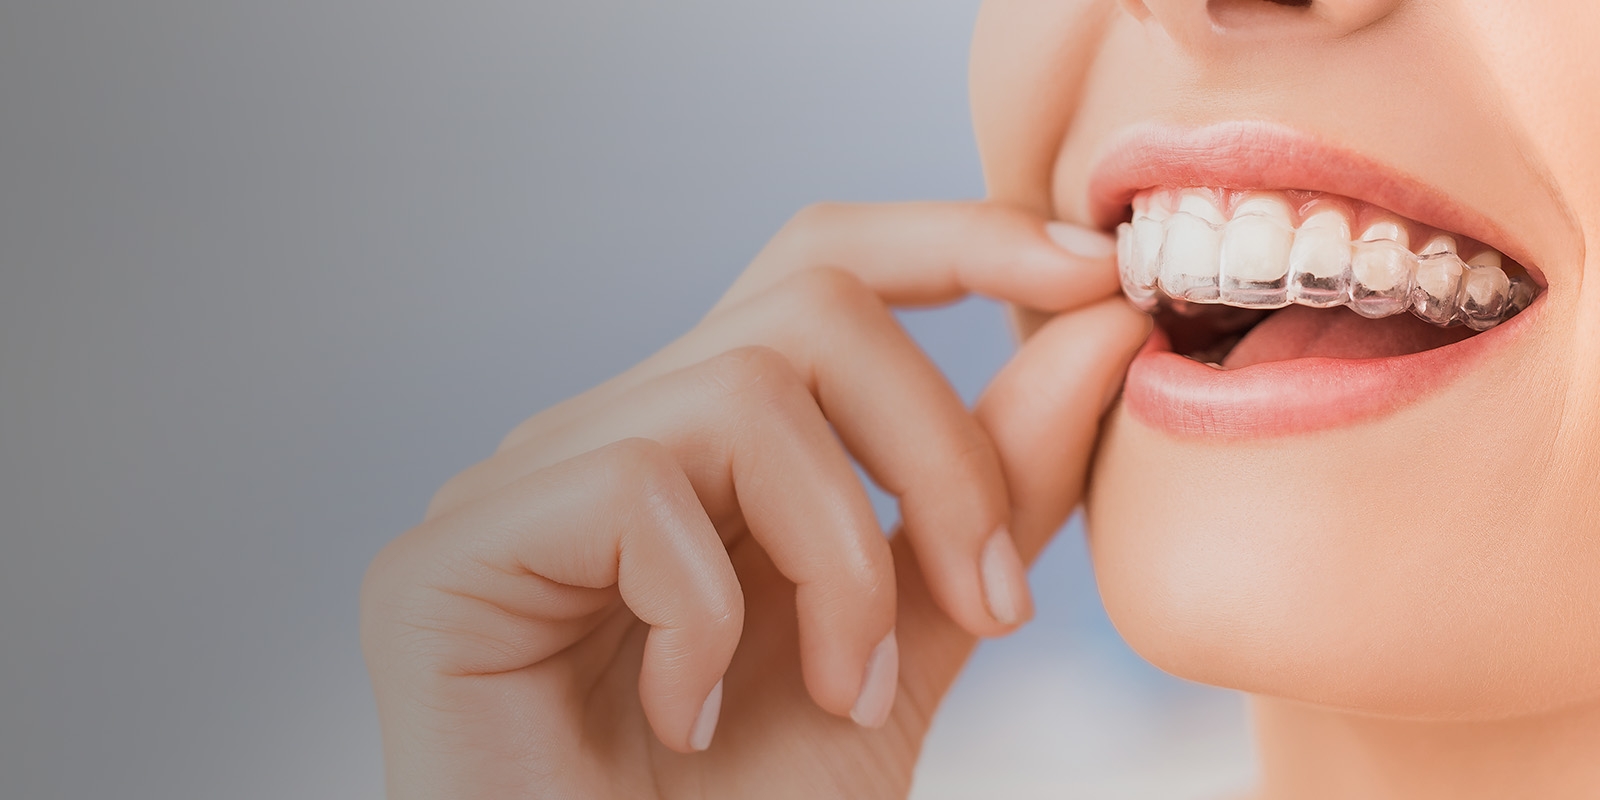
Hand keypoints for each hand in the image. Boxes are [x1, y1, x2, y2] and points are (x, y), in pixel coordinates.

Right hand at [359, 202, 1150, 798]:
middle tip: (992, 603)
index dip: (956, 241)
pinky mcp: (444, 558)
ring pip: (742, 392)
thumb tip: (1097, 332)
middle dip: (938, 447)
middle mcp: (606, 439)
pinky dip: (711, 618)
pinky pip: (635, 492)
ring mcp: (518, 489)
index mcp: (705, 451)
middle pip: (808, 302)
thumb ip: (984, 503)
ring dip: (841, 560)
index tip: (1089, 275)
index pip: (823, 271)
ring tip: (845, 696)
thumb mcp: (907, 648)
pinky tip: (685, 722)